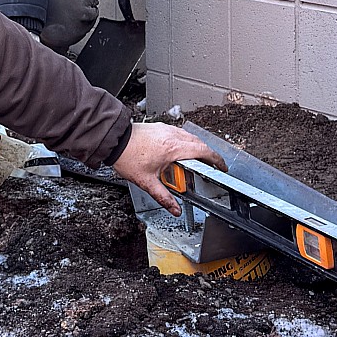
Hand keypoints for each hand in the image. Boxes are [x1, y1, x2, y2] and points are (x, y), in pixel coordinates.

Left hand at [112, 123, 226, 215]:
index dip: (216, 159)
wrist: (115, 140)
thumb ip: (163, 197)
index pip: (203, 152)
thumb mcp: (147, 182)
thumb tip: (174, 209)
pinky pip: (180, 134)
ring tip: (193, 163)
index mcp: (173, 149)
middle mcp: (173, 136)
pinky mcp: (160, 127)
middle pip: (199, 144)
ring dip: (196, 148)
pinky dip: (185, 143)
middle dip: (208, 156)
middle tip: (209, 167)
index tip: (221, 166)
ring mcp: (167, 130)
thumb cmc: (127, 157)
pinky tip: (178, 153)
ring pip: (190, 137)